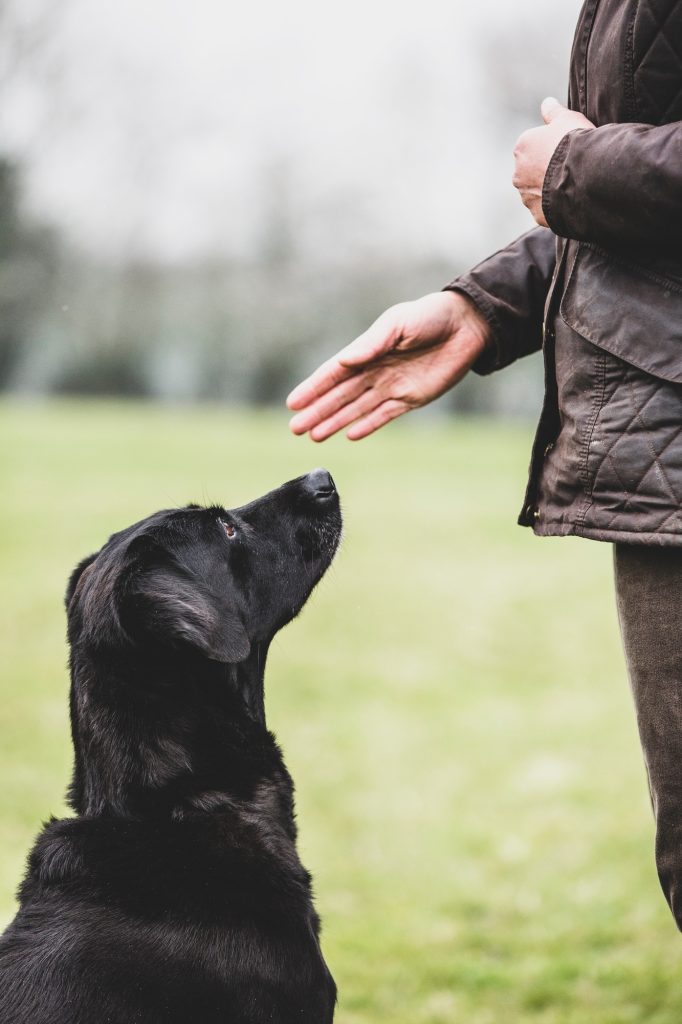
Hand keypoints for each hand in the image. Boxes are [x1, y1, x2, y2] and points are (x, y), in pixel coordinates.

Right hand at [286, 291, 490, 440]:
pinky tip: (349, 435)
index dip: (313, 388)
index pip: (334, 373)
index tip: (293, 403)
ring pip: (357, 409)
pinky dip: (367, 425)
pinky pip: (384, 416)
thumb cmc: (430, 317)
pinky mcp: (411, 399)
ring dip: (335, 422)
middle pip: (340, 396)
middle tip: (295, 428)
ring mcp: (391, 386)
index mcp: (368, 350)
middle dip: (317, 412)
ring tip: (314, 436)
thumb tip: (345, 360)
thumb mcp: (398, 324)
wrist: (467, 327)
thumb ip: (371, 344)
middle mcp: (375, 370)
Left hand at [513, 97, 593, 225]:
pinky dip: (556, 206)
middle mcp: (518, 173)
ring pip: (538, 192)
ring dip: (550, 190)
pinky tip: (571, 200)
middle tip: (571, 168)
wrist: (584, 176)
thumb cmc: (575, 143)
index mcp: (522, 148)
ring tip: (573, 186)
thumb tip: (546, 103)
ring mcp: (526, 197)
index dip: (553, 148)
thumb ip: (554, 112)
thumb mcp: (567, 119)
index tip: (568, 150)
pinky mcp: (537, 215)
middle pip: (534, 171)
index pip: (534, 147)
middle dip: (548, 170)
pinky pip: (547, 210)